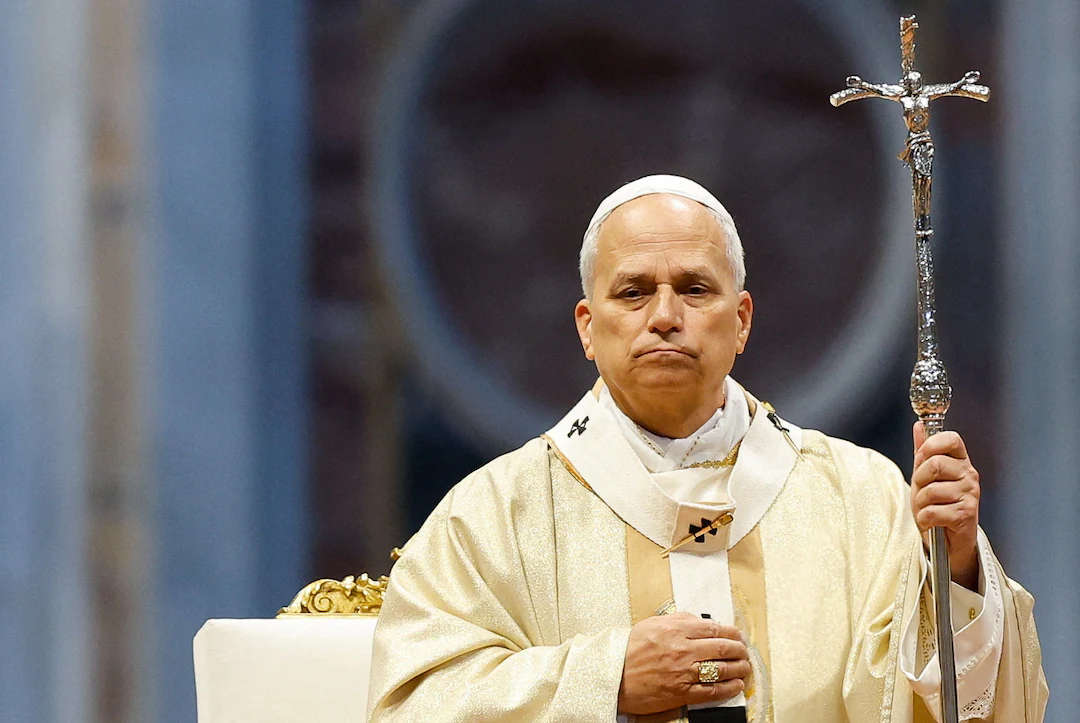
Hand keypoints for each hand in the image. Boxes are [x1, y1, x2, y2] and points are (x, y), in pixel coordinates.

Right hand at [617, 612, 749, 714]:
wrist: (614, 676)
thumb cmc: (630, 650)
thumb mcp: (652, 624)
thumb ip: (678, 620)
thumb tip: (700, 621)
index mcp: (676, 630)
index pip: (714, 629)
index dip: (732, 633)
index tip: (738, 635)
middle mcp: (683, 650)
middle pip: (723, 648)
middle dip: (740, 650)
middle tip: (745, 651)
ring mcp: (684, 673)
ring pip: (722, 669)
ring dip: (739, 668)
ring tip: (745, 667)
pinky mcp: (682, 693)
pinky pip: (713, 691)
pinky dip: (729, 688)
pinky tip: (736, 685)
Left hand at [911, 422, 980, 589]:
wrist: (949, 541)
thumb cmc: (938, 505)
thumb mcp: (926, 477)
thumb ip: (923, 452)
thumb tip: (919, 426)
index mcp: (960, 462)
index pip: (951, 439)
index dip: (931, 445)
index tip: (922, 457)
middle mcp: (969, 475)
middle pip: (934, 464)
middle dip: (919, 480)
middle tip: (922, 491)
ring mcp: (970, 495)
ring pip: (930, 490)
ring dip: (921, 503)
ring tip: (929, 508)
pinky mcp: (966, 515)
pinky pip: (932, 512)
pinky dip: (924, 519)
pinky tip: (932, 521)